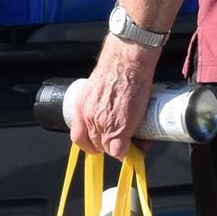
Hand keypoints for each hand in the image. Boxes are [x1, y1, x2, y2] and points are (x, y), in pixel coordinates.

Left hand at [66, 34, 159, 160]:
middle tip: (123, 141)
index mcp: (81, 107)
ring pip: (108, 149)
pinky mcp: (119, 129)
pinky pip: (119, 151)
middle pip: (94, 145)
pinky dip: (129, 153)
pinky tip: (137, 147)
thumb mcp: (98, 88)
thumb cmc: (118, 69)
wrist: (128, 63)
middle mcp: (89, 118)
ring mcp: (103, 125)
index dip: (91, 143)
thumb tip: (110, 111)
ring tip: (135, 141)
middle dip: (108, 146)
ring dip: (121, 149)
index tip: (101, 143)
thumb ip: (99, 102)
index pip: (78, 137)